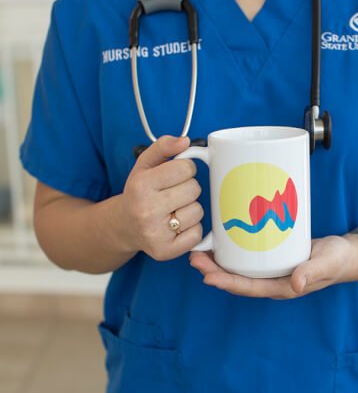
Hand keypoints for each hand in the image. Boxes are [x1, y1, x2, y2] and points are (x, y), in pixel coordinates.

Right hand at [120, 135, 203, 260]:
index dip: (185, 169)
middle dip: (188, 188)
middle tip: (173, 194)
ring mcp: (155, 233)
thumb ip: (163, 147)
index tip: (176, 175)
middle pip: (194, 189)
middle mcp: (146, 210)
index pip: (186, 168)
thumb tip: (185, 141)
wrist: (124, 227)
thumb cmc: (139, 193)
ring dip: (190, 209)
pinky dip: (191, 229)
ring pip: (198, 211)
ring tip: (174, 210)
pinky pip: (197, 234)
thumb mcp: (144, 165)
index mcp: (140, 185)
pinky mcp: (165, 251)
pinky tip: (176, 226)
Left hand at [189, 235, 353, 298]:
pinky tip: (217, 241)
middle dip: (214, 271)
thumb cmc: (337, 260)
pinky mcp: (269, 260)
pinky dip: (229, 253)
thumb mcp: (327, 263)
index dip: (227, 283)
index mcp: (282, 288)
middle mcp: (271, 282)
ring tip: (197, 252)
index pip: (249, 288)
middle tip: (194, 259)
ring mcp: (269, 272)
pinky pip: (245, 260)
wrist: (344, 255)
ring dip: (217, 263)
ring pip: (238, 270)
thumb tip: (295, 285)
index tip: (208, 277)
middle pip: (237, 280)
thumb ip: (312, 272)